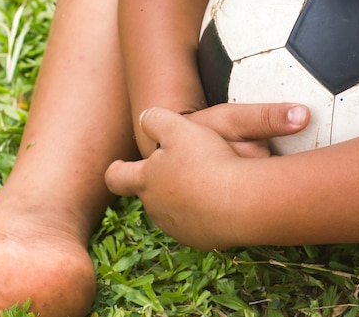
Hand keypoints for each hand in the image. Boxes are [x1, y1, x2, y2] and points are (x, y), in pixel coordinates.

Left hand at [105, 103, 308, 249]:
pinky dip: (207, 213)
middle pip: (150, 194)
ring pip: (175, 210)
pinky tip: (224, 200)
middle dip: (161, 181)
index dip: (117, 170)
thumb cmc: (207, 162)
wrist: (241, 202)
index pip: (117, 178)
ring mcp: (179, 228)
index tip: (117, 165)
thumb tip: (144, 118)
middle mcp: (157, 209)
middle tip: (184, 165)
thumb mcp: (178, 128)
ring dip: (186, 198)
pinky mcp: (203, 240)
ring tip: (209, 182)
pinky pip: (201, 224)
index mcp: (146, 182)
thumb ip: (155, 119)